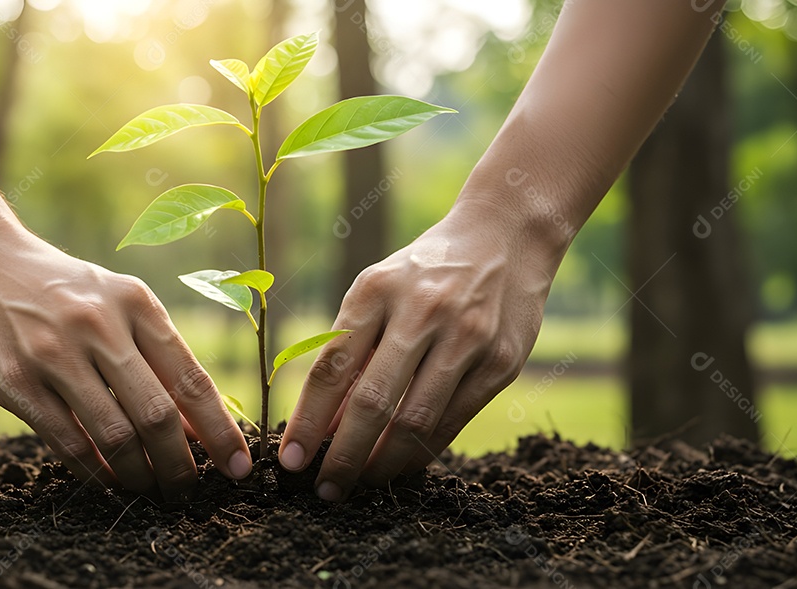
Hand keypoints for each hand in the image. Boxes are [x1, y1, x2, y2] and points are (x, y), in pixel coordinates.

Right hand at [0, 223, 251, 499]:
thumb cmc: (60, 288)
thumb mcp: (116, 303)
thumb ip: (156, 358)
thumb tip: (197, 429)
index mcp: (135, 302)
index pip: (191, 379)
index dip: (220, 431)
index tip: (240, 466)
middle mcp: (99, 324)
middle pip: (157, 415)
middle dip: (181, 465)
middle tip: (188, 491)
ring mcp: (54, 353)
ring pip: (115, 436)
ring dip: (140, 476)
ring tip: (150, 490)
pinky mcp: (15, 382)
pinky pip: (67, 443)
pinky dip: (95, 472)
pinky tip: (108, 482)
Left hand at [278, 197, 559, 500]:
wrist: (506, 235)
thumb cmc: (424, 272)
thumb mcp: (378, 290)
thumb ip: (350, 350)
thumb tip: (322, 426)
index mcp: (377, 290)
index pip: (332, 367)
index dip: (308, 420)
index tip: (290, 460)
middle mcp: (422, 311)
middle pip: (372, 402)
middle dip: (343, 456)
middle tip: (326, 490)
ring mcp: (466, 337)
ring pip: (415, 421)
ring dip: (383, 463)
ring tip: (362, 483)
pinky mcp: (501, 361)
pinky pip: (453, 421)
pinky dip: (423, 451)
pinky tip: (401, 465)